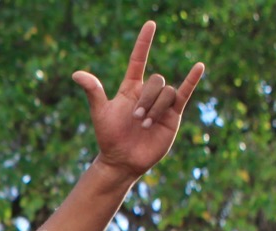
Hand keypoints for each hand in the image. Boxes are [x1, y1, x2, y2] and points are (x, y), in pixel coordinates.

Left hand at [72, 21, 203, 178]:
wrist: (123, 161)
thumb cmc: (109, 137)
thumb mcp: (100, 113)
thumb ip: (93, 91)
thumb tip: (76, 74)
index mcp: (130, 88)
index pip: (138, 60)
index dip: (143, 42)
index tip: (150, 24)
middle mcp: (147, 93)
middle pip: (155, 80)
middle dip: (147, 98)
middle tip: (135, 118)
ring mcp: (161, 103)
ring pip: (166, 92)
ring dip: (155, 108)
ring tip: (144, 125)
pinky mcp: (172, 115)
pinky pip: (184, 93)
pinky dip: (191, 80)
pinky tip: (199, 67)